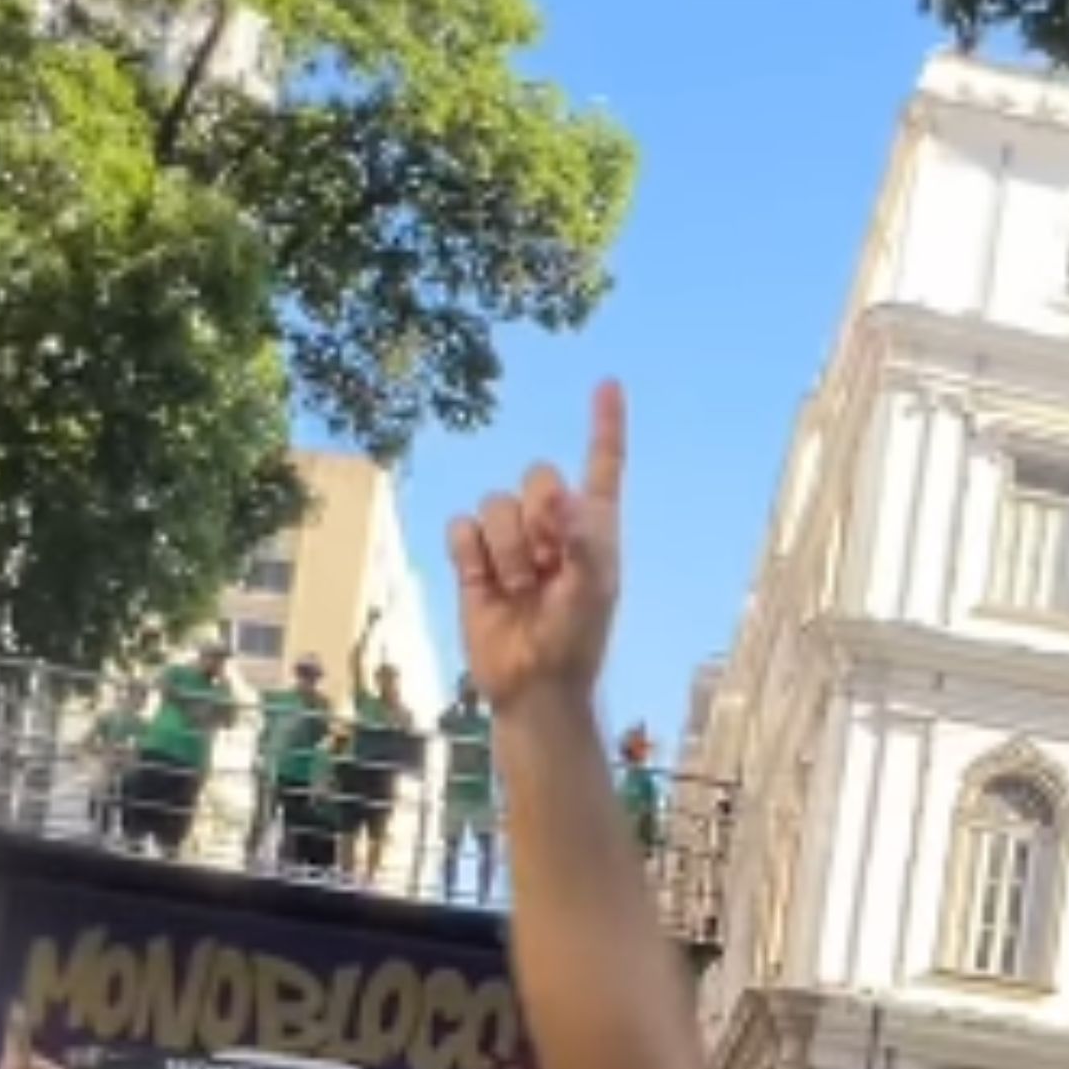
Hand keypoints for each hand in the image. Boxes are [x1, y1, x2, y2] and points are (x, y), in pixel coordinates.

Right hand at [448, 379, 629, 719]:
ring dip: (506, 549)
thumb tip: (564, 499)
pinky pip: (461, 527)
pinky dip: (470, 553)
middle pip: (536, 476)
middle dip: (538, 515)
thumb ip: (584, 538)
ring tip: (519, 588)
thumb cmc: (576, 639)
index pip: (603, 464)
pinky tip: (485, 583)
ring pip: (494, 503)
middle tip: (547, 563)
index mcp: (595, 524)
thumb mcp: (594, 588)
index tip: (607, 384)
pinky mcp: (473, 560)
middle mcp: (553, 523)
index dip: (605, 425)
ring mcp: (511, 540)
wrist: (532, 684)